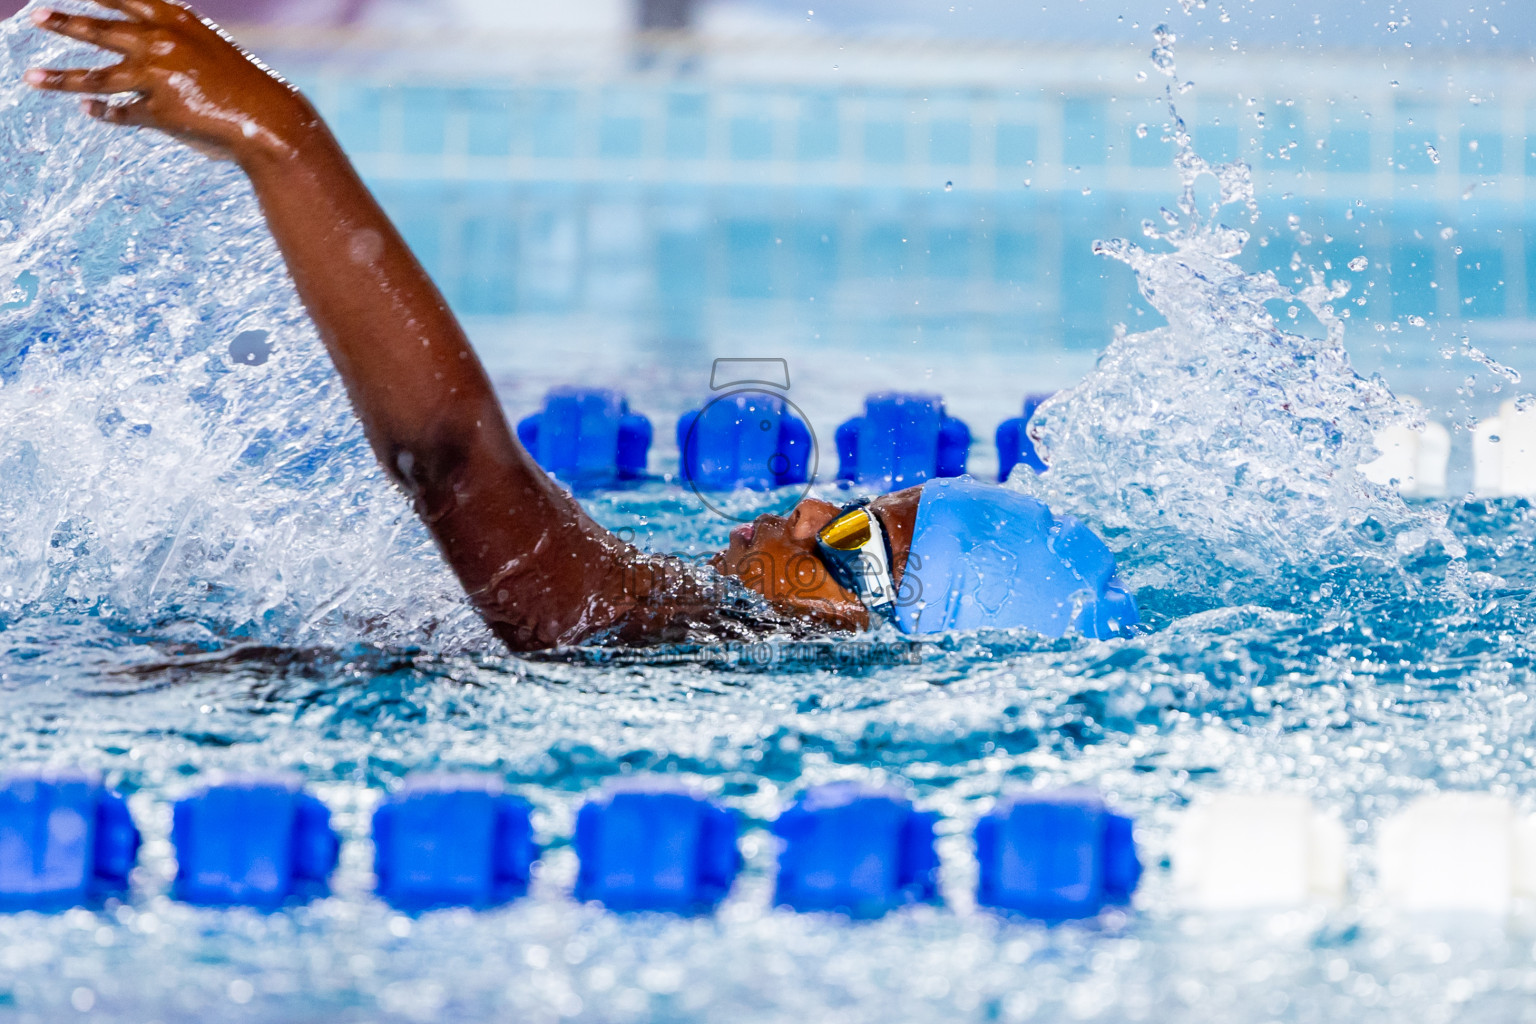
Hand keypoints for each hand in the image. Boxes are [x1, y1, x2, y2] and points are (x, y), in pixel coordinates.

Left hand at [25, 0, 318, 164]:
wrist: (270, 121)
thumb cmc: (244, 87)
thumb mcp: (208, 50)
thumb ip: (171, 46)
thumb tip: (146, 49)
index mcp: (176, 19)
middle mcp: (161, 41)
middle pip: (100, 29)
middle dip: (64, 23)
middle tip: (35, 16)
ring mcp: (157, 76)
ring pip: (97, 78)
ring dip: (61, 79)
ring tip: (31, 78)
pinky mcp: (158, 112)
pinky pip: (121, 112)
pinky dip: (105, 112)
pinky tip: (90, 111)